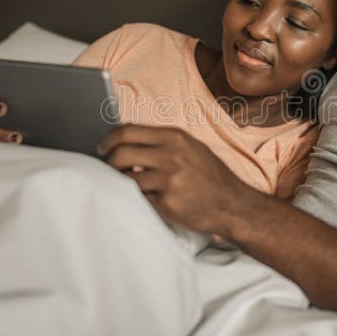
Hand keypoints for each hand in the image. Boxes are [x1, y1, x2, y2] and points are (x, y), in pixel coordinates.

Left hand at [98, 124, 254, 235]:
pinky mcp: (167, 203)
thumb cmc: (211, 176)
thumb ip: (163, 142)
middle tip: (111, 168)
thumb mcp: (191, 148)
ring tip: (130, 183)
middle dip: (110, 162)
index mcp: (175, 137)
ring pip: (126, 178)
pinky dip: (139, 198)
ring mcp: (169, 179)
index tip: (103, 148)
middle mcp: (172, 155)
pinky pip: (140, 198)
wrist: (234, 204)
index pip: (128, 131)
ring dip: (122, 182)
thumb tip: (127, 139)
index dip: (109, 140)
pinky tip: (149, 198)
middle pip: (121, 153)